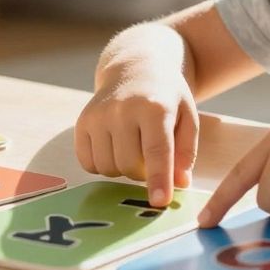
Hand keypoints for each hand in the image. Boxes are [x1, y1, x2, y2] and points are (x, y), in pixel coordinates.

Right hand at [73, 67, 198, 207]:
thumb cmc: (166, 97)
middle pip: (130, 165)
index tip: (159, 202)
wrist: (134, 68)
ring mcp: (99, 115)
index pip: (156, 150)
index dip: (158, 179)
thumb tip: (179, 184)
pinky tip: (114, 147)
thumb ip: (186, 151)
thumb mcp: (187, 116)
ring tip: (133, 147)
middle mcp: (123, 109)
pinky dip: (103, 165)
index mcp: (155, 107)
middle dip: (143, 173)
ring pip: (108, 168)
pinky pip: (88, 163)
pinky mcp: (82, 122)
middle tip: (151, 157)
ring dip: (123, 169)